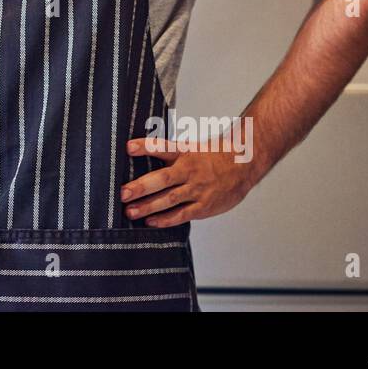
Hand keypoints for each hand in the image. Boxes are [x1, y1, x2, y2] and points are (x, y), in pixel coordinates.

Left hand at [119, 137, 256, 227]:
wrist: (244, 164)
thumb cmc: (214, 155)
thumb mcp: (192, 147)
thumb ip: (169, 152)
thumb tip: (140, 151)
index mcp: (186, 152)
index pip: (163, 147)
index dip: (146, 147)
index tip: (128, 147)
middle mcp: (190, 170)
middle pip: (163, 179)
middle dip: (141, 187)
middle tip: (122, 193)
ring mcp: (197, 189)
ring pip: (170, 199)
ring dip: (148, 207)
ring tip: (130, 211)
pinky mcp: (204, 206)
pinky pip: (182, 214)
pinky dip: (166, 219)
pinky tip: (151, 221)